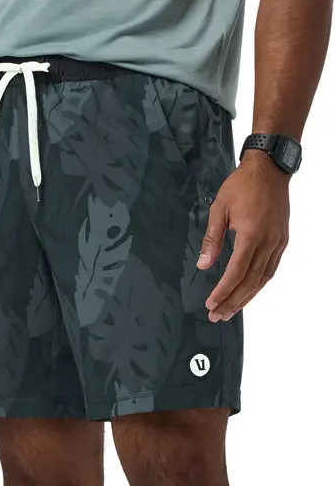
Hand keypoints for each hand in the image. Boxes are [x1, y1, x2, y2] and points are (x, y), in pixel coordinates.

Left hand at [198, 152, 289, 321]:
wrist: (269, 169)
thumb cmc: (243, 185)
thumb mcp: (220, 208)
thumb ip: (212, 239)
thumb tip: (203, 264)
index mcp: (251, 235)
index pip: (235, 272)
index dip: (223, 291)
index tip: (211, 304)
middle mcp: (267, 243)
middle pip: (249, 282)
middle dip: (232, 302)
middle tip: (217, 316)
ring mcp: (277, 243)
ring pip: (262, 280)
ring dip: (245, 298)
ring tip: (230, 311)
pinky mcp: (281, 241)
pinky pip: (270, 270)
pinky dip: (258, 285)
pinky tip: (248, 293)